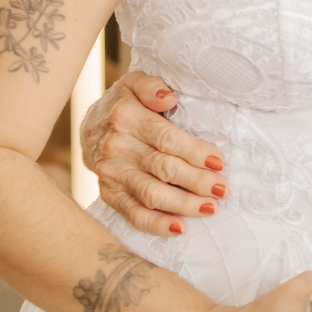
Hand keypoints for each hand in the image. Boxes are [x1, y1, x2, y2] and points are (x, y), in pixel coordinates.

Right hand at [82, 68, 228, 237]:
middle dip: (196, 181)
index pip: (166, 138)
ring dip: (182, 204)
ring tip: (210, 208)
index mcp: (126, 118)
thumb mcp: (134, 83)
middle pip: (163, 168)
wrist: (89, 128)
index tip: (218, 162)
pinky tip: (180, 228)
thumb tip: (168, 98)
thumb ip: (151, 86)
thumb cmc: (124, 105)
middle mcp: (117, 148)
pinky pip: (133, 214)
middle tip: (222, 189)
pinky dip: (156, 224)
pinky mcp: (109, 194)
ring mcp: (112, 174)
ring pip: (151, 194)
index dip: (194, 152)